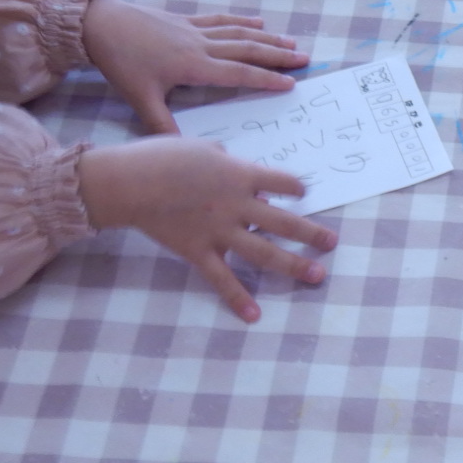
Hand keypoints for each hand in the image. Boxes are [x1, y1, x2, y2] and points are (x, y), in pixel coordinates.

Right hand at [77, 137, 335, 320]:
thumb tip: (232, 164)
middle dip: (311, 234)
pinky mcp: (199, 252)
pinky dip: (238, 298)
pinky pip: (222, 279)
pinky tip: (255, 315)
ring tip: (318, 275)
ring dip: (294, 265)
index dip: (295, 186)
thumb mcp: (201, 147)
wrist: (130, 182)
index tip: (303, 191)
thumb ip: (223, 159)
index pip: (281, 182)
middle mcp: (238, 205)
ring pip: (265, 253)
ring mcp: (220, 232)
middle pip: (284, 223)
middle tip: (332, 243)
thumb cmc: (162, 156)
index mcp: (240, 175)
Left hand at [81, 0, 307, 134]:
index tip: (290, 83)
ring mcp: (194, 30)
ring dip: (267, 38)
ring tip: (290, 42)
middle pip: (247, 49)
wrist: (99, 25)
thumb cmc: (120, 62)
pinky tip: (258, 21)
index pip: (238, 73)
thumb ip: (162, 125)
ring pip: (239, 33)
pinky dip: (242, 21)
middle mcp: (201, 45)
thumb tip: (182, 150)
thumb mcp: (140, 98)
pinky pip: (220, 20)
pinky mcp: (185, 19)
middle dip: (277, 55)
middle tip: (304, 59)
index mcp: (194, 66)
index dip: (266, 78)